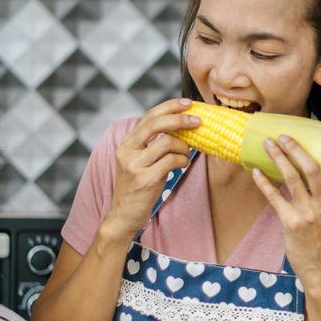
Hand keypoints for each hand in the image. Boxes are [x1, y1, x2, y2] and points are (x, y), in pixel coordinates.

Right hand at [100, 99, 198, 240]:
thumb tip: (181, 129)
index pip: (148, 116)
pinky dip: (182, 161)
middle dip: (180, 119)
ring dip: (184, 148)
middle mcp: (127, 151)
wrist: (122, 217)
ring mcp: (134, 165)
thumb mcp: (140, 163)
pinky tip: (182, 166)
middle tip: (198, 121)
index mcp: (127, 144)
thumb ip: (153, 146)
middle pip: (155, 123)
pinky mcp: (145, 179)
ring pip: (167, 143)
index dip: (169, 107)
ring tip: (185, 156)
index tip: (188, 103)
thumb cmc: (137, 189)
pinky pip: (171, 161)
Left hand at [251, 134, 320, 298]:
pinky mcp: (291, 223)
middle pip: (313, 168)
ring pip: (292, 178)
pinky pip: (275, 197)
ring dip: (278, 158)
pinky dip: (264, 183)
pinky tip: (256, 172)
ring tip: (268, 145)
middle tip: (284, 136)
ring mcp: (308, 213)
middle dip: (296, 149)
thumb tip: (314, 170)